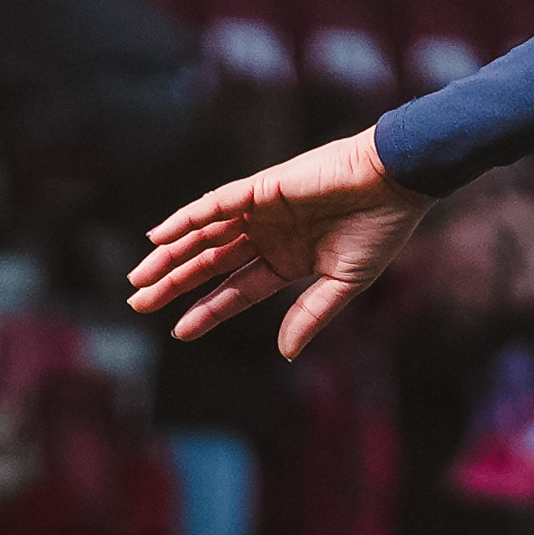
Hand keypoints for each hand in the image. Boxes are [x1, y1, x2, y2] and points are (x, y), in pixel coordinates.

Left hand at [129, 131, 421, 358]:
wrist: (397, 181)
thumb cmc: (380, 229)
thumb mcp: (344, 283)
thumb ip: (310, 315)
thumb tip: (285, 353)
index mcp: (287, 261)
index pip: (236, 291)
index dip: (206, 311)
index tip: (178, 331)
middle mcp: (267, 236)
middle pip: (209, 263)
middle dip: (173, 283)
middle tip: (136, 303)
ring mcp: (261, 211)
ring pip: (204, 236)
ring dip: (170, 255)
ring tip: (138, 277)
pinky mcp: (261, 188)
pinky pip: (216, 205)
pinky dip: (187, 219)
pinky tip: (161, 236)